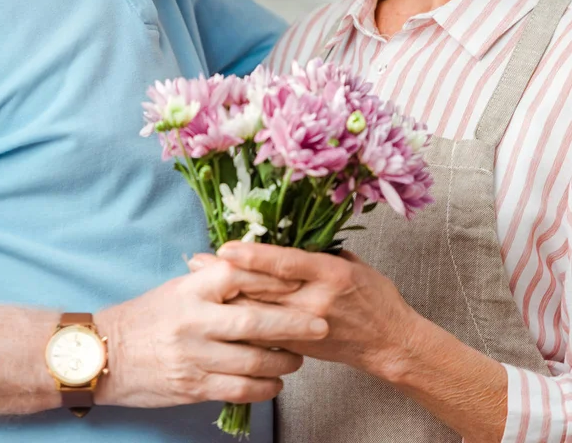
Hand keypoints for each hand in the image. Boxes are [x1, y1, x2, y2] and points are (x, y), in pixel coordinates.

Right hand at [95, 259, 328, 407]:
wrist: (104, 355)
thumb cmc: (147, 315)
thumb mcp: (177, 288)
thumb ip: (213, 281)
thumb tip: (256, 270)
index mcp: (191, 290)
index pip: (238, 275)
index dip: (272, 279)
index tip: (300, 282)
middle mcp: (194, 321)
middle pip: (254, 320)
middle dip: (294, 324)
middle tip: (322, 325)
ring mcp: (194, 356)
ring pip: (252, 360)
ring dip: (283, 360)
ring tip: (299, 357)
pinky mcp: (193, 387)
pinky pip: (239, 389)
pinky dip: (264, 387)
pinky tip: (277, 383)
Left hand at [212, 243, 418, 379]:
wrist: (390, 343)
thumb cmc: (375, 297)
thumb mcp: (354, 265)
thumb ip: (320, 254)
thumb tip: (287, 241)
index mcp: (331, 274)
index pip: (286, 263)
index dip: (253, 256)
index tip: (225, 248)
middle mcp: (315, 300)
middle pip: (263, 288)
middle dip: (227, 275)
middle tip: (195, 263)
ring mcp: (305, 326)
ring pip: (258, 312)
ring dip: (226, 297)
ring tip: (197, 284)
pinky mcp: (300, 345)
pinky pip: (265, 333)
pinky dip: (241, 320)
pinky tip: (219, 312)